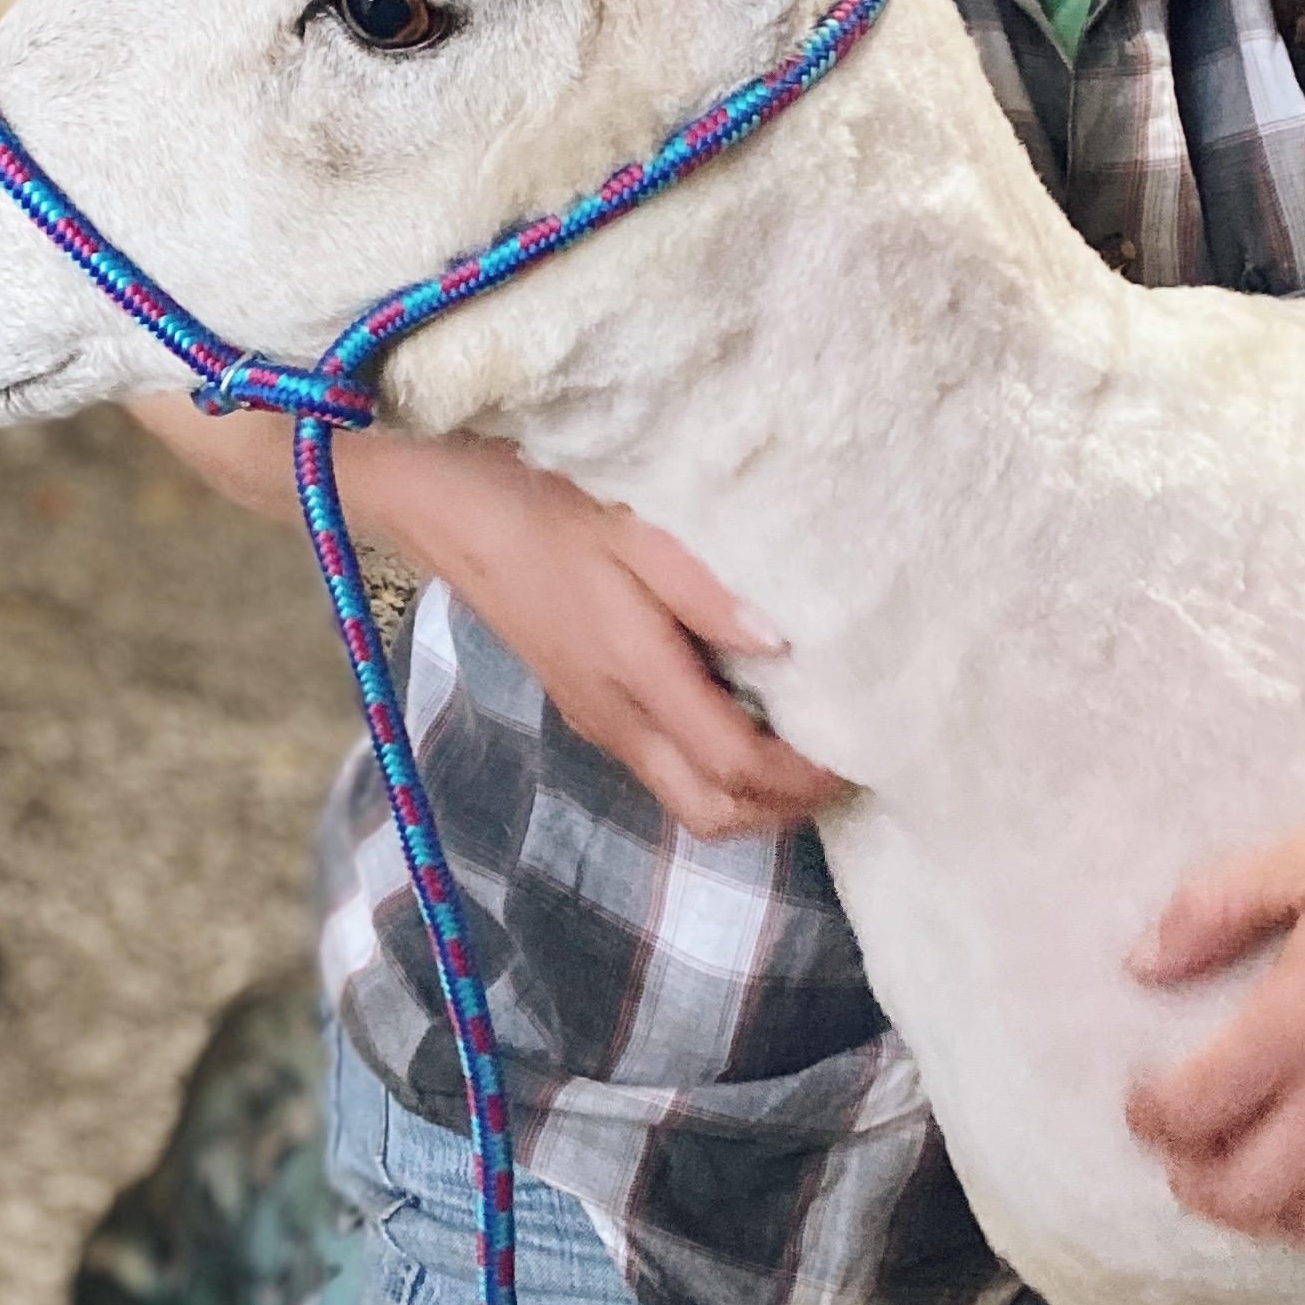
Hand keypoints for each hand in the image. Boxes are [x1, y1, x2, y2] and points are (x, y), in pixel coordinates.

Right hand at [129, 395, 843, 845]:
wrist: (438, 498)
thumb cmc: (542, 493)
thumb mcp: (635, 522)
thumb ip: (709, 586)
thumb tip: (786, 644)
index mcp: (634, 672)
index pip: (738, 765)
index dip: (808, 774)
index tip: (866, 745)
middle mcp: (615, 715)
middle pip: (714, 811)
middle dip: (786, 807)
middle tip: (849, 762)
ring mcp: (594, 716)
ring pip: (686, 798)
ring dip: (753, 793)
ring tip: (811, 744)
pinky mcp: (582, 701)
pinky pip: (662, 766)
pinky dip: (716, 765)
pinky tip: (749, 712)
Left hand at [1122, 774, 1304, 1247]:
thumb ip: (1214, 909)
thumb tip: (1142, 963)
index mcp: (1302, 1022)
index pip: (1193, 1112)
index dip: (1149, 1119)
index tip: (1145, 1103)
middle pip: (1251, 1195)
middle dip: (1202, 1188)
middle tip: (1193, 1162)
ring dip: (1291, 1214)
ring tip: (1279, 1176)